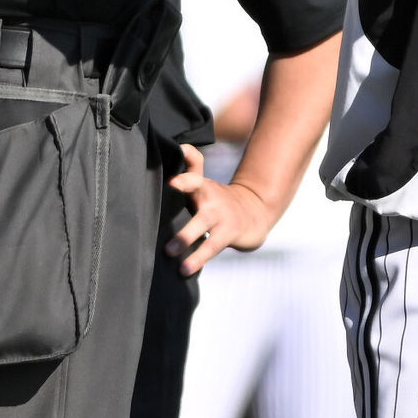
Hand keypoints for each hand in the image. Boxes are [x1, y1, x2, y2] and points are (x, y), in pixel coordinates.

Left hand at [165, 144, 273, 276]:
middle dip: (182, 191)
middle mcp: (211, 197)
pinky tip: (184, 270)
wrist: (253, 213)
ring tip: (170, 253)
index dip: (185, 175)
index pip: (194, 173)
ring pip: (202, 225)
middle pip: (198, 191)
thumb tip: (179, 147)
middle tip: (164, 204)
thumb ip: (190, 166)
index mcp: (202, 185)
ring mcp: (220, 216)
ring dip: (186, 238)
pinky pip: (210, 247)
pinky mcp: (227, 234)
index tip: (171, 181)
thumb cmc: (216, 199)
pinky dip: (197, 259)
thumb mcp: (204, 183)